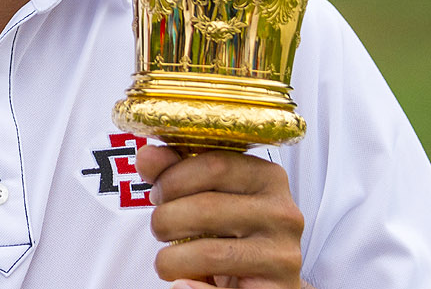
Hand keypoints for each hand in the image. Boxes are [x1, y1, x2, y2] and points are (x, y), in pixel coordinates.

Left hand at [136, 144, 304, 288]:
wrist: (267, 282)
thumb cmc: (234, 235)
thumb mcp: (209, 197)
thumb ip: (178, 173)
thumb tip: (148, 156)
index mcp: (268, 178)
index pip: (214, 165)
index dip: (173, 178)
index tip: (158, 192)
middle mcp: (282, 214)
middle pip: (205, 208)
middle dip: (165, 220)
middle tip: (160, 229)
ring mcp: (281, 256)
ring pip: (207, 253)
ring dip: (170, 260)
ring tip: (169, 261)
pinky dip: (191, 288)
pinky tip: (182, 283)